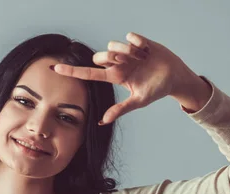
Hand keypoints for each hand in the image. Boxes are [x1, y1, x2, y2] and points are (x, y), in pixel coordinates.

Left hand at [52, 32, 196, 124]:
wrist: (175, 78)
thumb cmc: (156, 90)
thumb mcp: (138, 101)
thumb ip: (120, 109)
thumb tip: (102, 121)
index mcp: (115, 76)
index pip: (89, 74)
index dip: (72, 71)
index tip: (55, 68)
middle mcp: (118, 63)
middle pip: (100, 55)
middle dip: (110, 58)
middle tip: (127, 63)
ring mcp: (127, 52)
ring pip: (113, 44)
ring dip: (126, 51)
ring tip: (141, 58)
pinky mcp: (139, 41)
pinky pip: (129, 36)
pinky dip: (138, 43)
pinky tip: (146, 50)